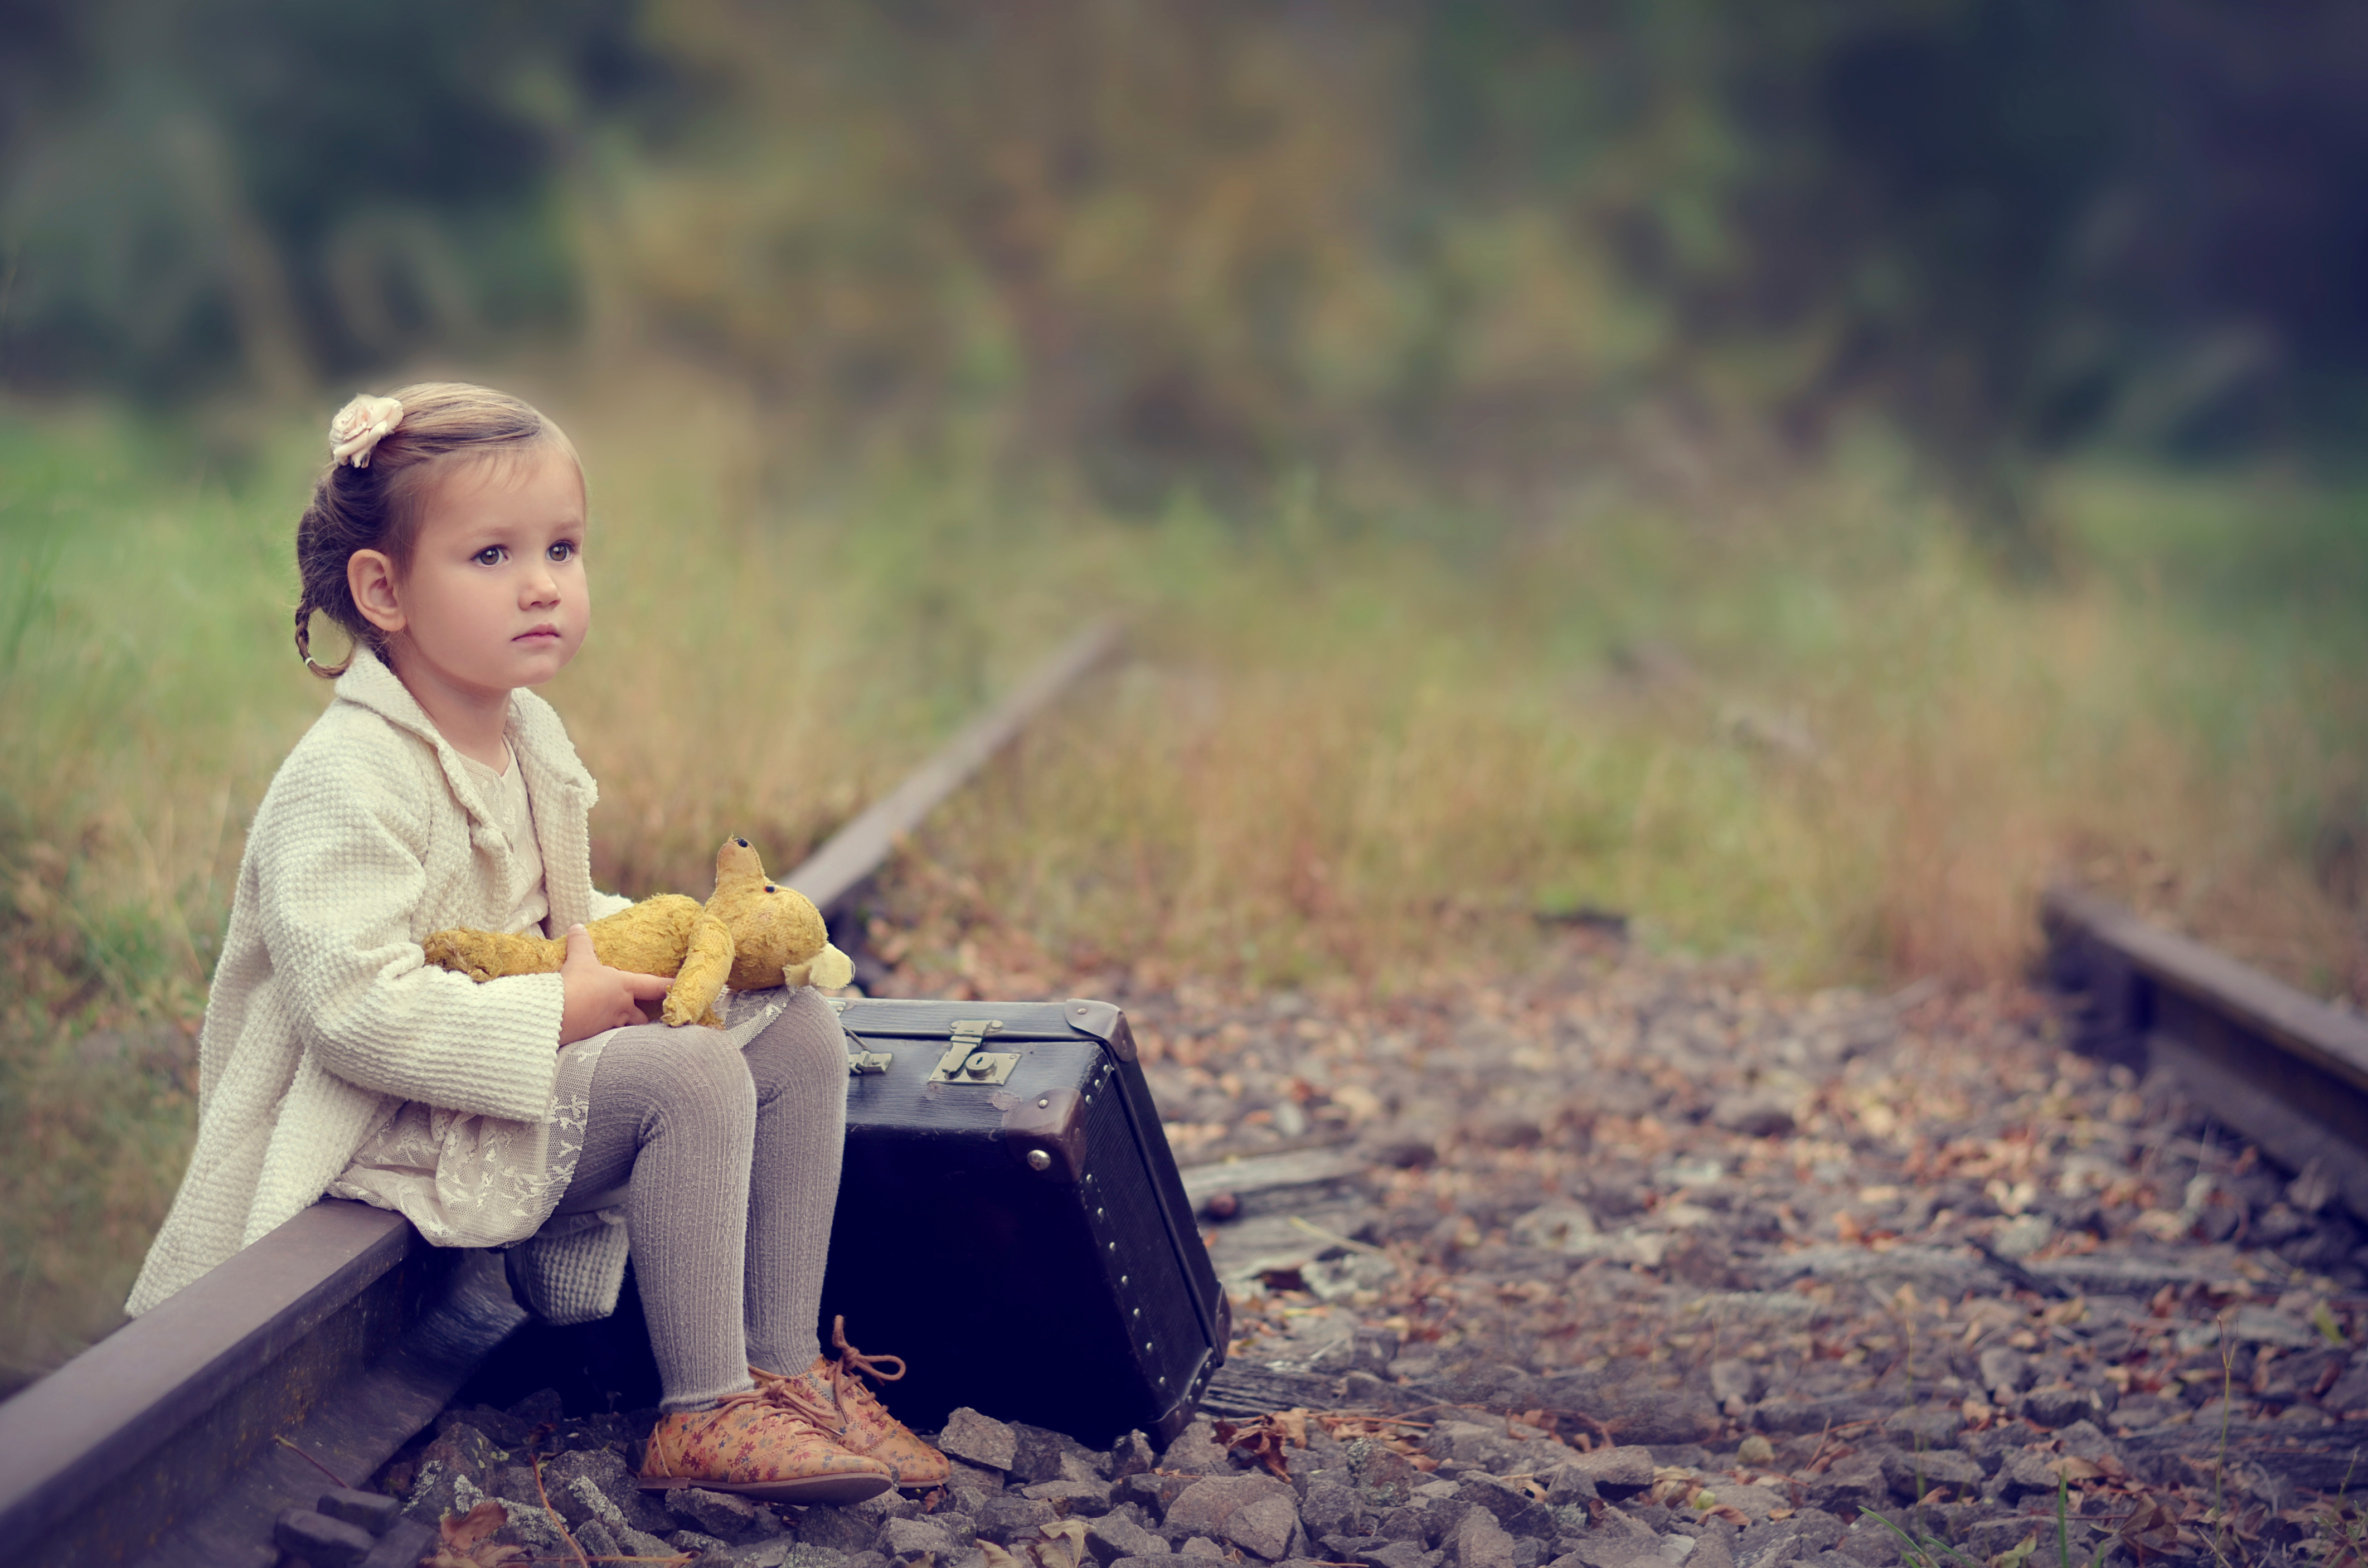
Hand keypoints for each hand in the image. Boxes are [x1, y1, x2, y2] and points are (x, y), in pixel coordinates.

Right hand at [558, 924, 672, 1043]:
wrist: (558, 1012)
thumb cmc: (575, 983)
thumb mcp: (578, 958)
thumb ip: (580, 942)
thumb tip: (576, 927)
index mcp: (624, 986)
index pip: (654, 985)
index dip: (668, 986)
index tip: (679, 987)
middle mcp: (623, 1006)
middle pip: (641, 1015)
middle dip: (641, 1015)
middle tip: (641, 1013)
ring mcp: (611, 1024)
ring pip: (626, 1029)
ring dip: (626, 1027)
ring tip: (620, 1026)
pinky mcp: (597, 1038)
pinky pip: (607, 1038)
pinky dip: (604, 1036)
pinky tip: (597, 1034)